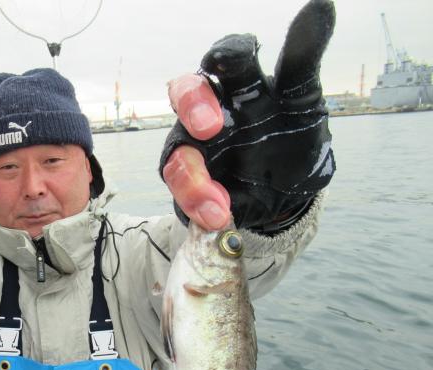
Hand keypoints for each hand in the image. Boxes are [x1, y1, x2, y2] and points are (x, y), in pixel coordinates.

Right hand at [161, 0, 335, 231]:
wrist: (286, 198)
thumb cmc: (293, 142)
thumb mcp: (307, 103)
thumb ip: (304, 59)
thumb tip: (323, 3)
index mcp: (243, 86)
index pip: (228, 57)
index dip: (227, 53)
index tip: (234, 57)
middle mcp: (213, 112)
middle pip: (187, 93)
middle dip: (193, 104)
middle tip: (209, 128)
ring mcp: (197, 149)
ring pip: (177, 150)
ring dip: (191, 178)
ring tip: (219, 208)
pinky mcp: (189, 181)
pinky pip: (180, 191)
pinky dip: (195, 204)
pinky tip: (218, 216)